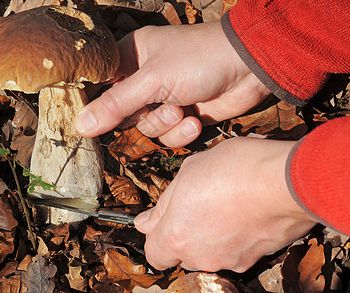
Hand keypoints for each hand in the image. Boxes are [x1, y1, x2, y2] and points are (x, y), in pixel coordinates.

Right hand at [75, 21, 270, 146]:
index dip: (94, 103)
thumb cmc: (198, 60)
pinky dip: (181, 132)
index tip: (89, 120)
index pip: (99, 84)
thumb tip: (80, 125)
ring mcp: (164, 98)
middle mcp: (144, 79)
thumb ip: (116, 105)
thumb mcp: (152, 81)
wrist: (248, 68)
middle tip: (157, 106)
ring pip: (146, 128)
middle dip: (141, 116)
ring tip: (182, 109)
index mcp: (130, 58)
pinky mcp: (182, 115)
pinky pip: (168, 135)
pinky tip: (195, 119)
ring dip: (165, 124)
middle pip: (121, 113)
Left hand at [134, 137, 316, 271]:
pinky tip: (243, 213)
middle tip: (197, 205)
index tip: (165, 221)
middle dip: (186, 234)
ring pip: (210, 253)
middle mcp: (200, 256)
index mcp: (176, 236)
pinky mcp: (255, 259)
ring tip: (224, 205)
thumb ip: (163, 204)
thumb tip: (145, 222)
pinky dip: (236, 238)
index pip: (155, 254)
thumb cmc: (234, 169)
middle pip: (184, 254)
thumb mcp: (187, 172)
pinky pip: (236, 251)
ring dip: (211, 236)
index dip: (157, 237)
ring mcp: (229, 260)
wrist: (284, 181)